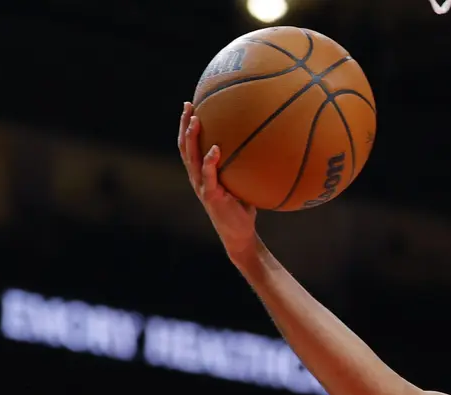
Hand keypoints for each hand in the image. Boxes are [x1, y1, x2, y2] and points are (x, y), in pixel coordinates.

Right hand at [177, 102, 257, 260]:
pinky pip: (208, 176)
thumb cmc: (243, 206)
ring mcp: (201, 186)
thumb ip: (246, 164)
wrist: (240, 233)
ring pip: (191, 158)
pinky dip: (210, 162)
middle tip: (188, 105)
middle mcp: (197, 177)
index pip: (190, 145)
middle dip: (184, 124)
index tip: (191, 105)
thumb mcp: (243, 181)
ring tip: (195, 120)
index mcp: (202, 172)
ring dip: (191, 138)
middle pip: (185, 146)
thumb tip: (266, 142)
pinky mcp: (210, 196)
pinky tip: (215, 149)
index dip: (187, 126)